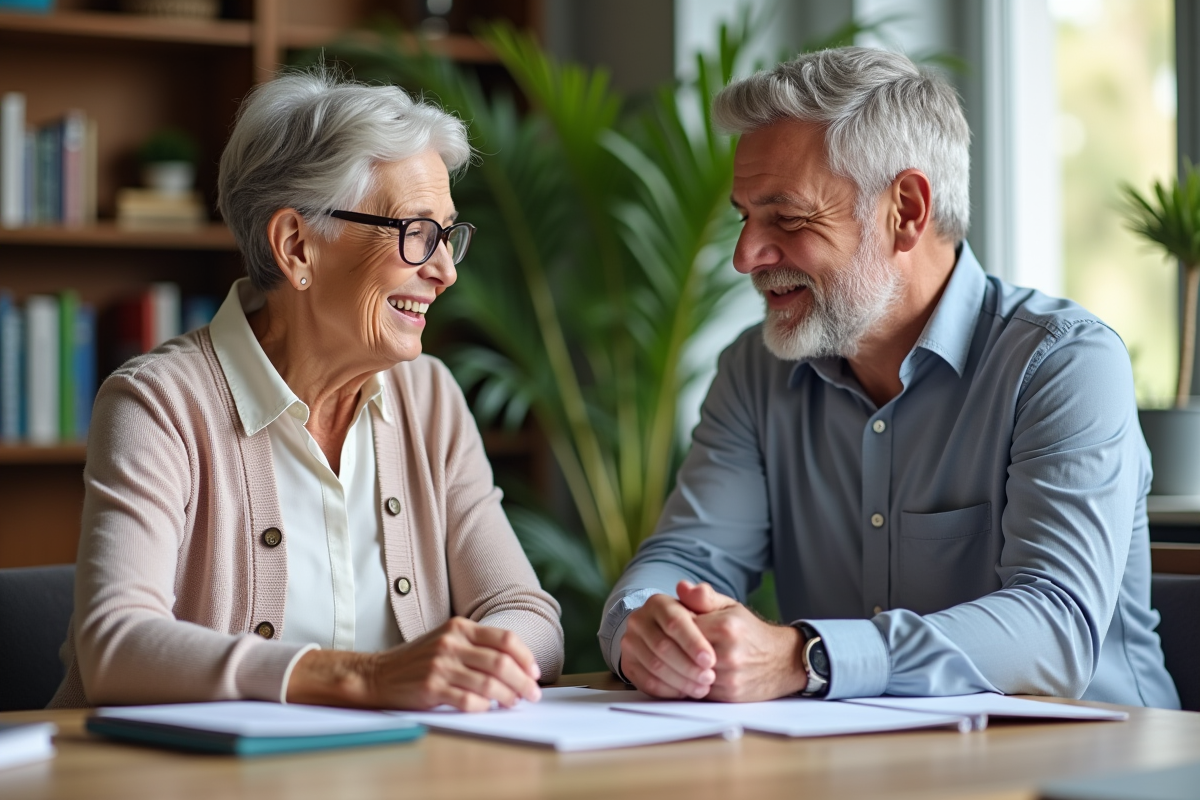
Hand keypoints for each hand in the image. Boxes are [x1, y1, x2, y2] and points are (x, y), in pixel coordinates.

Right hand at [287, 617, 541, 711]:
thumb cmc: (418, 661)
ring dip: (508, 696)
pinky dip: (482, 707)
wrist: (377, 674)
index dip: (525, 656)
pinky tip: (486, 709)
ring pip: (488, 682)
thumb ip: (476, 647)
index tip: (535, 672)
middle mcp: (451, 643)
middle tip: (533, 694)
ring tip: (514, 703)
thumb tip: (516, 666)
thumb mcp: (447, 641)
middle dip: (523, 681)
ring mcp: (441, 665)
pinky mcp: (431, 688)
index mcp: (459, 627)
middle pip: (501, 662)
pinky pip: (467, 700)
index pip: (505, 638)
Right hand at [620, 590, 716, 698]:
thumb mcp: (707, 607)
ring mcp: (630, 642)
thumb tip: (687, 587)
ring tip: (702, 688)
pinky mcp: (628, 664)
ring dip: (680, 681)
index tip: (710, 660)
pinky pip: (645, 682)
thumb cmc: (698, 622)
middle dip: (688, 666)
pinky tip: (685, 692)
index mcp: (658, 602)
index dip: (693, 642)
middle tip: (709, 678)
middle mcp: (639, 620)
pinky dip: (667, 690)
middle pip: (662, 646)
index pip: (674, 622)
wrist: (673, 636)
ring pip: (654, 666)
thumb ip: (704, 597)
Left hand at [678, 581, 807, 702]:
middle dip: (675, 649)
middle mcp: (728, 653)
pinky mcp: (730, 696)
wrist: (783, 660)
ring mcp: (730, 677)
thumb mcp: (730, 607)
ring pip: (688, 674)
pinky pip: (699, 690)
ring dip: (681, 668)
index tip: (674, 627)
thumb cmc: (750, 631)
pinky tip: (693, 674)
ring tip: (681, 659)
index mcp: (726, 627)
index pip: (682, 627)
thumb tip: (681, 586)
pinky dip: (692, 683)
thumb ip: (703, 597)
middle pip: (682, 653)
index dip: (674, 627)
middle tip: (673, 645)